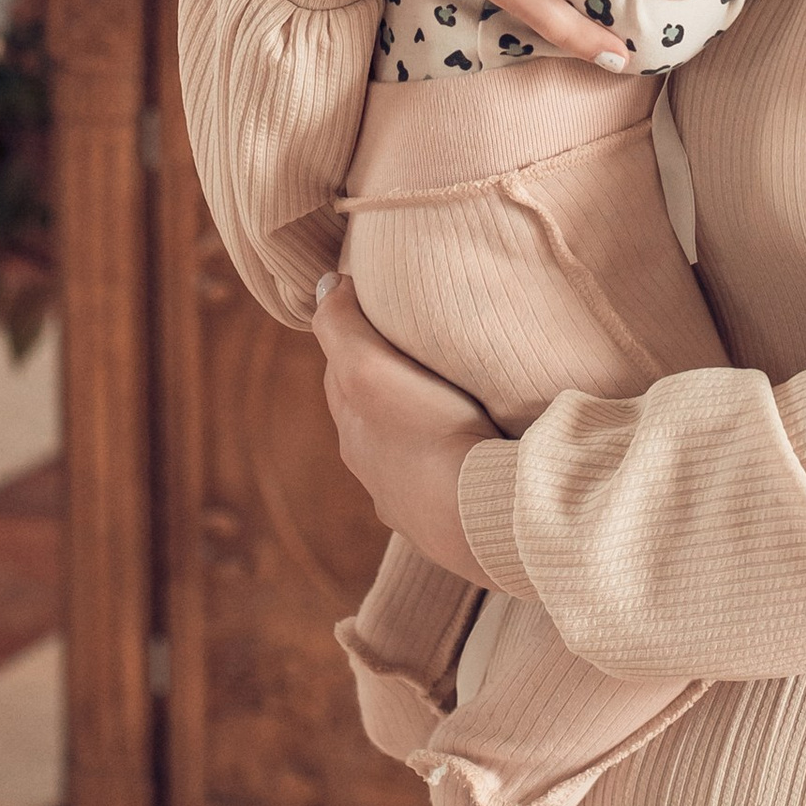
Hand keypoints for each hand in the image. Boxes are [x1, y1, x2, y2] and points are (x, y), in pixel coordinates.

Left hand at [312, 275, 499, 583]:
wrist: (480, 517)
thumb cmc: (427, 436)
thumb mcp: (369, 369)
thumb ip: (342, 325)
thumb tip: (324, 284)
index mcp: (355, 435)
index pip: (342, 377)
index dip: (353, 342)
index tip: (375, 312)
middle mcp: (378, 473)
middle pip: (374, 416)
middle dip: (387, 385)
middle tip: (416, 350)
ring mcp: (418, 502)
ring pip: (412, 453)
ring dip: (425, 427)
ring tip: (456, 400)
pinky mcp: (459, 521)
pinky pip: (452, 482)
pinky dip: (457, 461)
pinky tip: (481, 451)